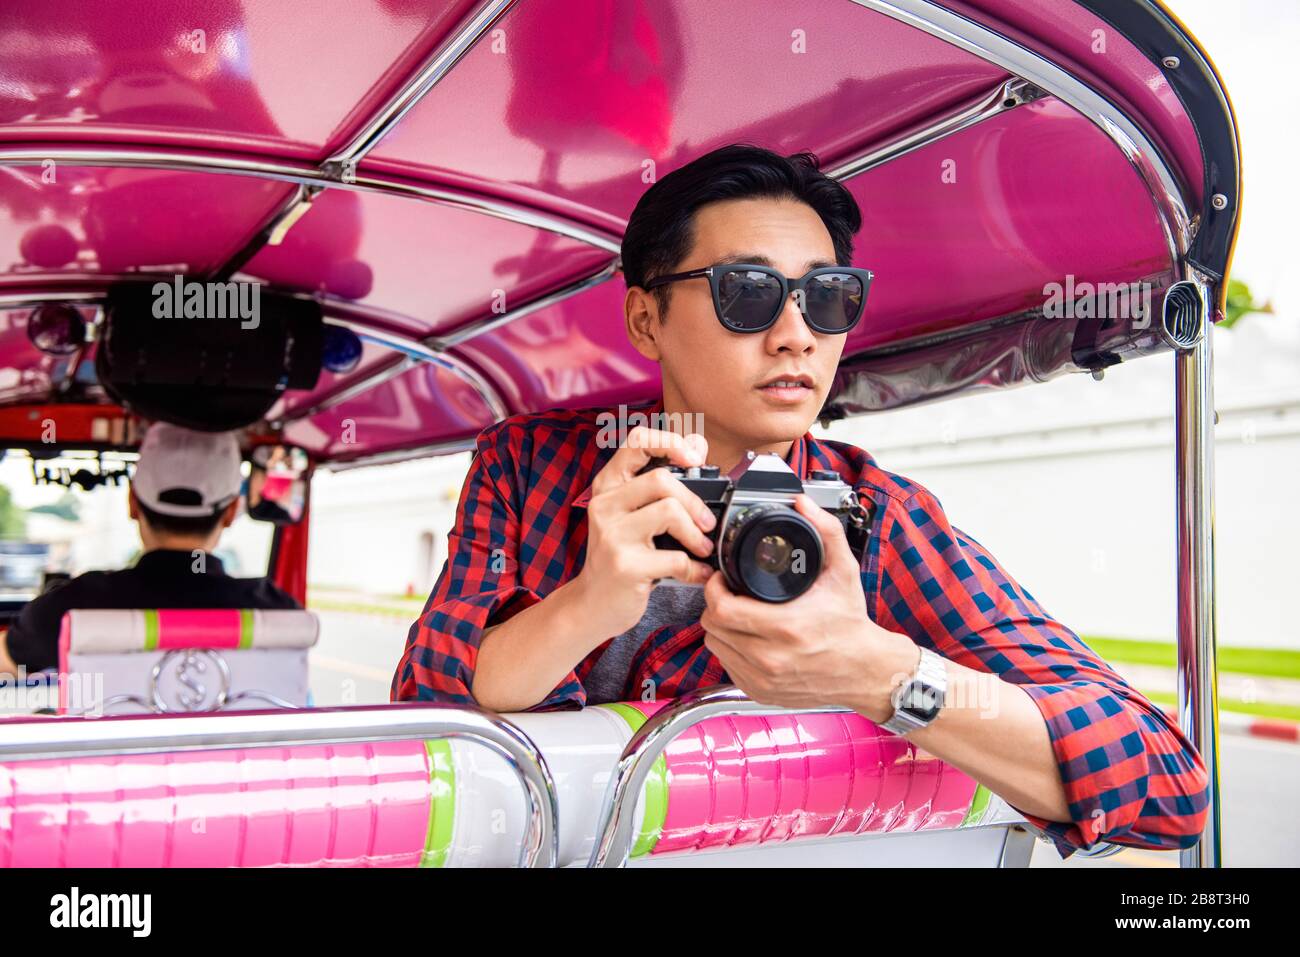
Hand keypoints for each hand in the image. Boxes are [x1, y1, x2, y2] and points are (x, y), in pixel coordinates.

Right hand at [573, 426, 716, 640]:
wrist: (591, 605)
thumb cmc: (619, 556)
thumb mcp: (632, 515)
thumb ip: (660, 483)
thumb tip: (697, 445)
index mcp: (608, 486)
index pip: (636, 441)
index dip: (670, 442)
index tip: (693, 461)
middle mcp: (605, 506)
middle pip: (662, 479)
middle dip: (695, 501)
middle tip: (706, 523)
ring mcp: (612, 536)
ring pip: (670, 512)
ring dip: (697, 535)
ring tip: (702, 549)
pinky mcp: (625, 566)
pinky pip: (676, 558)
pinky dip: (695, 568)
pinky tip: (696, 574)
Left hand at [701, 493, 917, 718]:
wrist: (866, 671)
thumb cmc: (851, 625)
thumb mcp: (843, 572)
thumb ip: (825, 531)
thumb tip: (804, 503)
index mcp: (787, 628)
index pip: (722, 609)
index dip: (714, 588)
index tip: (722, 577)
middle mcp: (771, 658)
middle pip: (713, 626)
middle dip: (715, 604)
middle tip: (729, 592)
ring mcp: (763, 679)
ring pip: (714, 646)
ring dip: (720, 626)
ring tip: (738, 613)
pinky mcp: (760, 692)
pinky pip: (726, 665)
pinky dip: (730, 649)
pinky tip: (747, 636)